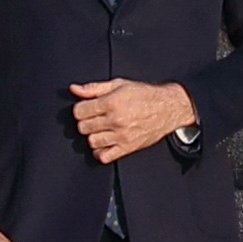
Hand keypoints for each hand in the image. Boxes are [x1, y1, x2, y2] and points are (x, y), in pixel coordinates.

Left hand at [70, 78, 197, 164]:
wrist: (168, 108)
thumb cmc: (145, 96)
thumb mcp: (119, 85)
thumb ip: (94, 88)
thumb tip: (74, 90)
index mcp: (112, 102)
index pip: (79, 111)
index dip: (81, 109)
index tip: (86, 109)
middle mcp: (116, 120)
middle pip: (83, 127)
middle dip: (86, 122)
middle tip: (94, 118)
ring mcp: (121, 136)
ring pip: (91, 142)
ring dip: (93, 136)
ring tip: (101, 129)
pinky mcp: (127, 147)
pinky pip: (104, 157)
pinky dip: (100, 152)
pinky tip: (105, 143)